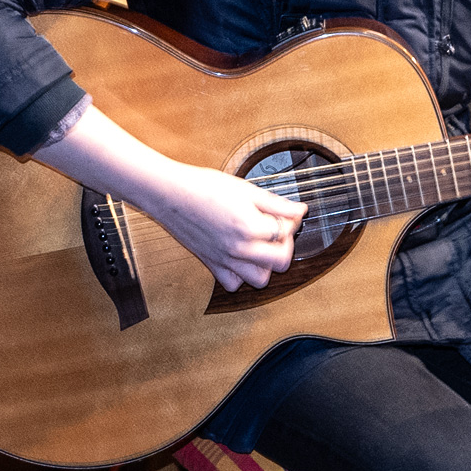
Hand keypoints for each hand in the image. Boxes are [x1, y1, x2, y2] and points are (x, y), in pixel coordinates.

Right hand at [134, 161, 306, 291]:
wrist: (169, 193)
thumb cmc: (203, 186)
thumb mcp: (246, 189)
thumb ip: (277, 203)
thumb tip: (301, 210)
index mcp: (249, 227)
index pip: (286, 232)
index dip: (290, 219)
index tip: (284, 212)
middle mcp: (238, 248)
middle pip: (280, 261)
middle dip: (285, 245)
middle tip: (276, 230)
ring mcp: (225, 260)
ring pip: (260, 280)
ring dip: (266, 265)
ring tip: (260, 245)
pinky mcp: (212, 264)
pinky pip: (233, 284)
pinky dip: (241, 275)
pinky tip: (241, 257)